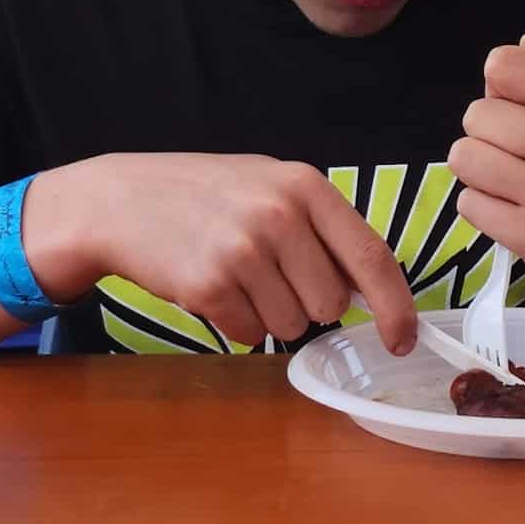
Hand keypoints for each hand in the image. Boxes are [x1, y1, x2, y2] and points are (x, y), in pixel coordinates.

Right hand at [50, 152, 416, 354]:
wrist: (121, 200)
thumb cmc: (203, 194)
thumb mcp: (269, 185)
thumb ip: (321, 227)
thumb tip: (370, 289)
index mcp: (304, 185)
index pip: (371, 256)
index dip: (395, 306)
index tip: (403, 339)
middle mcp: (279, 214)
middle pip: (330, 303)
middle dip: (306, 301)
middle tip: (267, 270)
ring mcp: (243, 250)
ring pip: (292, 324)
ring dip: (268, 313)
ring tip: (234, 272)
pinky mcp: (210, 285)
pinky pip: (250, 335)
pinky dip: (236, 322)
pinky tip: (210, 284)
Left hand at [448, 34, 524, 320]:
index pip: (503, 66)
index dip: (501, 84)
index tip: (519, 104)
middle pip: (476, 114)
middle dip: (489, 130)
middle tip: (520, 151)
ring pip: (464, 157)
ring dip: (480, 168)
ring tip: (512, 179)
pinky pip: (468, 203)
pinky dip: (484, 206)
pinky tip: (515, 209)